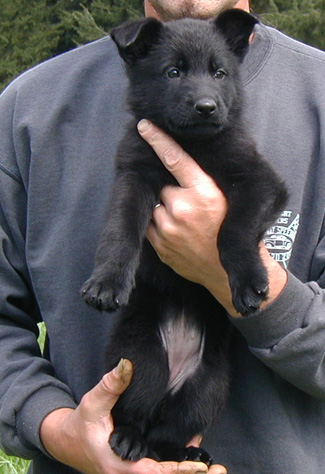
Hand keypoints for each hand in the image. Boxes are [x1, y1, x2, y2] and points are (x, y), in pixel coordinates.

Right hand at [40, 359, 226, 473]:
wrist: (69, 441)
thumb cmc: (82, 424)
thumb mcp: (94, 402)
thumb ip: (112, 384)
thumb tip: (127, 364)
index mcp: (119, 466)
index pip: (153, 473)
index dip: (177, 470)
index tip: (199, 466)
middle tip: (217, 470)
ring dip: (186, 472)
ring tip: (215, 468)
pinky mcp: (138, 470)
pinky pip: (160, 472)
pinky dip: (178, 467)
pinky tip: (194, 456)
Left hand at [138, 120, 286, 316]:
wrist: (223, 270)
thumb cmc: (227, 230)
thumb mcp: (224, 200)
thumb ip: (202, 182)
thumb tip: (178, 163)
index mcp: (203, 193)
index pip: (176, 159)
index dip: (158, 139)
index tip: (144, 126)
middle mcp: (183, 209)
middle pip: (163, 186)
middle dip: (171, 192)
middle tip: (188, 207)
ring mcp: (168, 229)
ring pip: (155, 206)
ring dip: (164, 210)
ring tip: (184, 223)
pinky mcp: (159, 246)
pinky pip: (150, 226)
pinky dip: (159, 225)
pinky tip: (177, 233)